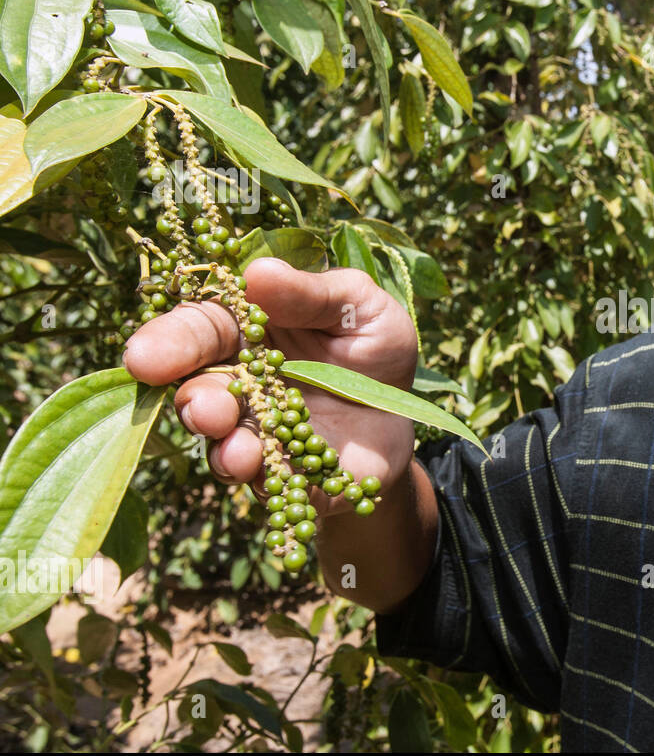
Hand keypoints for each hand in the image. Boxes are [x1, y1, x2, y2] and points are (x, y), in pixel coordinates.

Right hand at [122, 256, 417, 517]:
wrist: (406, 412)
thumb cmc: (372, 345)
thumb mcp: (357, 305)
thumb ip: (311, 292)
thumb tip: (258, 271)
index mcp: (246, 332)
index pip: (198, 331)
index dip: (169, 343)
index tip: (145, 357)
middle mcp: (238, 385)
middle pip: (198, 391)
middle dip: (195, 401)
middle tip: (203, 407)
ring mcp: (257, 434)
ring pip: (224, 444)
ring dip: (226, 446)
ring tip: (239, 447)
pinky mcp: (286, 476)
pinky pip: (269, 484)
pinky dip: (265, 481)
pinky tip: (266, 471)